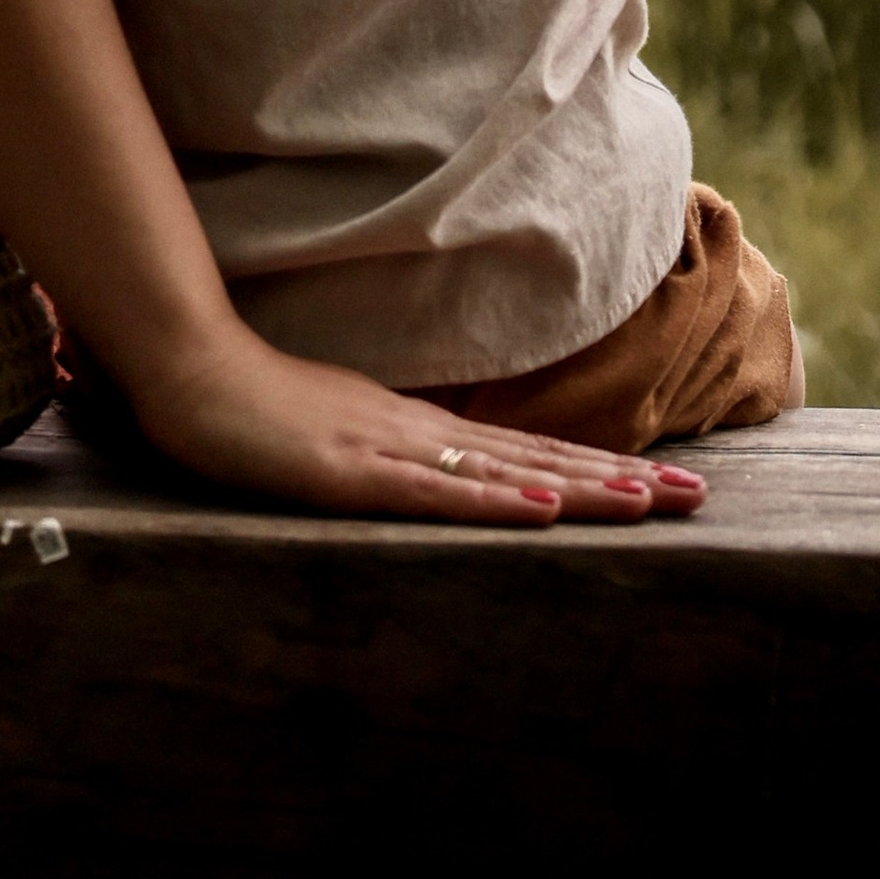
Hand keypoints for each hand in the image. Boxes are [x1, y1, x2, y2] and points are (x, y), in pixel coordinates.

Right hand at [125, 320, 706, 525]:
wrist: (183, 367)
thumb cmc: (244, 404)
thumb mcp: (326, 430)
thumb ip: (374, 447)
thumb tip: (428, 467)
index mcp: (411, 429)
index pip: (518, 453)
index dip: (590, 469)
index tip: (658, 484)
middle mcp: (415, 434)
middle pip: (533, 459)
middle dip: (617, 481)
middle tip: (695, 498)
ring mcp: (385, 450)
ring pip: (502, 472)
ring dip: (581, 489)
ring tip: (649, 504)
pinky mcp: (350, 473)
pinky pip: (436, 491)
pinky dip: (496, 502)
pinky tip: (544, 511)